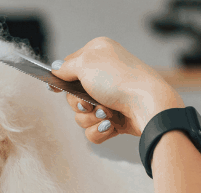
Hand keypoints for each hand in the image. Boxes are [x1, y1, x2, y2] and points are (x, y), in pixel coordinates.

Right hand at [49, 37, 183, 142]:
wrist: (148, 106)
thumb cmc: (119, 81)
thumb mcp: (85, 63)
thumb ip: (66, 66)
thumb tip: (56, 69)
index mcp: (99, 55)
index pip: (70, 66)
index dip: (62, 79)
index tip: (53, 88)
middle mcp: (105, 76)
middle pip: (73, 95)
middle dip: (79, 104)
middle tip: (90, 102)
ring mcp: (111, 99)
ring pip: (82, 116)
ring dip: (90, 118)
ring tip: (107, 114)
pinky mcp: (116, 119)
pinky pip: (94, 130)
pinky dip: (100, 130)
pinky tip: (112, 124)